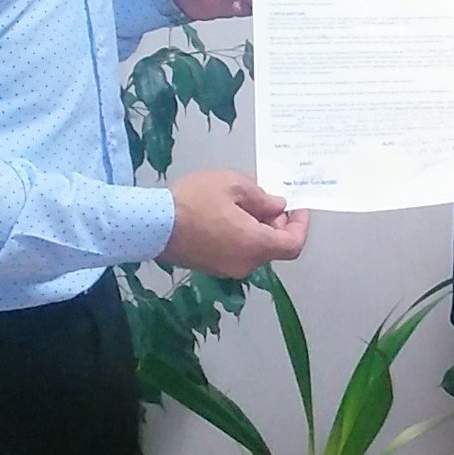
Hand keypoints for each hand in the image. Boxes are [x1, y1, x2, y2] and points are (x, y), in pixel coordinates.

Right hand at [160, 169, 309, 277]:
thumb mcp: (233, 185)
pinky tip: (227, 213)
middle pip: (274, 246)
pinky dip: (242, 235)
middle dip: (277, 222)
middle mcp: (245, 263)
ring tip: (243, 200)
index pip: (293, 245)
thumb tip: (278, 207)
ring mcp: (227, 268)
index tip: (297, 206)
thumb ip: (262, 198)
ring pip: (255, 248)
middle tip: (266, 198)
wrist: (152, 225)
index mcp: (255, 245)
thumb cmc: (194, 201)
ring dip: (258, 227)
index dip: (301, 225)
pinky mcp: (211, 267)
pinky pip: (238, 251)